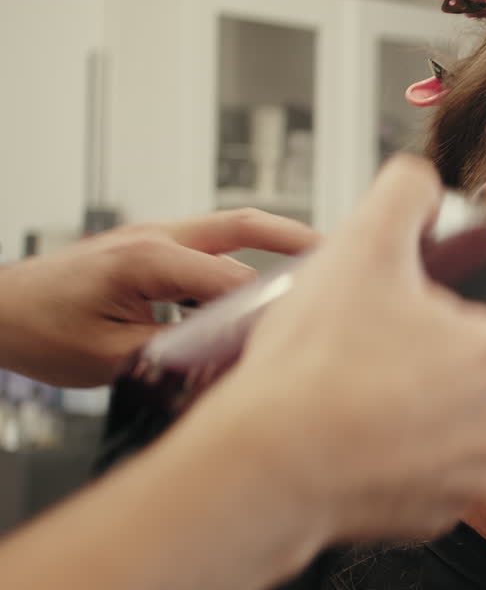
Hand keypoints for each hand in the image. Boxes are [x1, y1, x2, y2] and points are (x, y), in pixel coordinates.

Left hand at [0, 210, 317, 386]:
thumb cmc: (36, 329)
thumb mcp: (112, 357)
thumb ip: (179, 356)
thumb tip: (228, 364)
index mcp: (148, 258)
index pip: (233, 281)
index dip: (270, 310)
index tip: (299, 331)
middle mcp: (155, 238)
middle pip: (245, 225)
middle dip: (297, 238)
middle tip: (344, 253)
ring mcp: (151, 239)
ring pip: (229, 232)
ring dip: (271, 245)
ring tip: (314, 271)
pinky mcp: (147, 250)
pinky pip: (207, 250)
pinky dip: (239, 262)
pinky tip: (254, 294)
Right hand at [183, 156, 485, 543]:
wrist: (268, 462)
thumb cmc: (315, 363)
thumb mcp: (361, 245)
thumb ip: (402, 193)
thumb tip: (420, 182)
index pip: (478, 325)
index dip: (426, 320)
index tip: (382, 327)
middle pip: (465, 378)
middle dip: (422, 368)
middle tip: (361, 364)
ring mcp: (477, 477)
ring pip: (448, 428)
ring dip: (412, 416)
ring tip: (354, 403)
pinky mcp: (441, 518)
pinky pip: (425, 478)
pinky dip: (396, 464)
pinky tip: (355, 445)